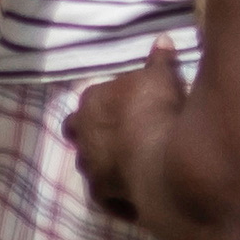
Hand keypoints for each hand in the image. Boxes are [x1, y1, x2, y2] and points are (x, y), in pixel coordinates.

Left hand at [67, 47, 181, 217]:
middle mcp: (82, 134)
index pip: (89, 100)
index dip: (106, 105)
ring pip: (87, 164)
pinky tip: (134, 199)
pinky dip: (117, 197)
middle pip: (76, 131)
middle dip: (91, 134)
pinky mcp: (101, 194)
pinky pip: (105, 197)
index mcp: (91, 101)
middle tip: (117, 137)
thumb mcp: (162, 77)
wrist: (161, 159)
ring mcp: (89, 166)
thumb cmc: (157, 110)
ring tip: (127, 167)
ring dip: (102, 164)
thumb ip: (159, 59)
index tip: (124, 108)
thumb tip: (163, 39)